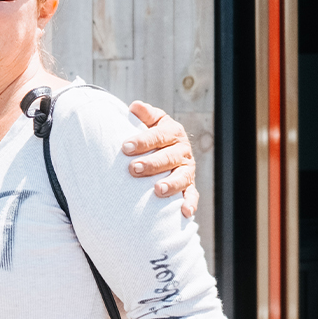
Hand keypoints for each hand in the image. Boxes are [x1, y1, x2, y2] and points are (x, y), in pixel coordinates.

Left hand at [124, 101, 198, 216]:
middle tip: (134, 169)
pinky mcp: (189, 185)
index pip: (158, 136)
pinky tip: (184, 212)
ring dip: (171, 184)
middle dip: (152, 164)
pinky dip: (190, 203)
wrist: (168, 147)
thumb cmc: (154, 133)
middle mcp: (182, 151)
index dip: (142, 141)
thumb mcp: (152, 120)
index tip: (125, 147)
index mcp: (173, 132)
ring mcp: (187, 169)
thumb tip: (135, 107)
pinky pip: (192, 195)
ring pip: (181, 177)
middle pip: (168, 157)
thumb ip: (145, 114)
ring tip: (157, 190)